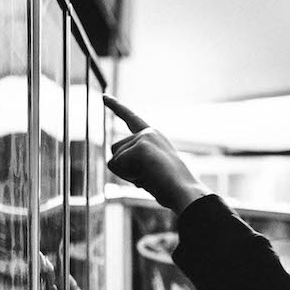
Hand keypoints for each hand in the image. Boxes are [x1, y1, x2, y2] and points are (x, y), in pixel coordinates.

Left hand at [105, 96, 211, 214]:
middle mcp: (148, 133)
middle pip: (114, 150)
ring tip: (151, 178)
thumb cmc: (171, 188)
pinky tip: (148, 178)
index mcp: (154, 137)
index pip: (130, 118)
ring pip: (114, 160)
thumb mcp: (151, 172)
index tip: (104, 96)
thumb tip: (117, 164)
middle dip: (124, 169)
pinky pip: (117, 166)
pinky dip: (129, 178)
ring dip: (127, 174)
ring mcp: (145, 138)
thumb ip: (136, 163)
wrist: (185, 193)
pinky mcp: (141, 146)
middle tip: (149, 177)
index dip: (116, 107)